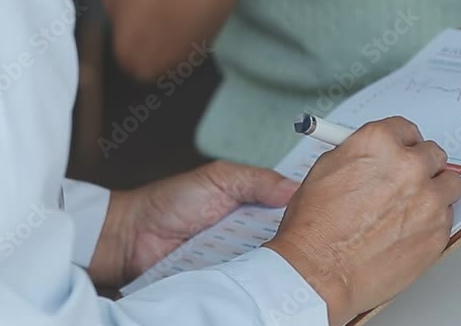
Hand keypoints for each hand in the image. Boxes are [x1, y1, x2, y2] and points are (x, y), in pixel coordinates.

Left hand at [88, 161, 299, 286]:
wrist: (133, 237)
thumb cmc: (169, 202)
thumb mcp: (218, 179)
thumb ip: (256, 179)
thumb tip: (294, 186)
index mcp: (252, 203)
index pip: (289, 206)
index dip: (307, 208)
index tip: (327, 208)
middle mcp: (250, 231)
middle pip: (287, 236)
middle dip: (299, 237)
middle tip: (317, 240)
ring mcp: (239, 257)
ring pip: (271, 261)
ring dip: (279, 260)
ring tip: (297, 260)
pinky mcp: (228, 279)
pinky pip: (249, 280)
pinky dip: (256, 278)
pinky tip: (267, 276)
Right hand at [265, 117, 460, 325]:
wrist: (319, 270)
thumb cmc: (314, 227)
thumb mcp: (326, 170)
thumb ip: (360, 155)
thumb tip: (376, 155)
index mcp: (379, 143)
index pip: (407, 129)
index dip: (403, 143)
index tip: (403, 152)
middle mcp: (408, 166)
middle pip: (434, 154)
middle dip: (422, 166)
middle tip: (408, 181)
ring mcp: (428, 199)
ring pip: (450, 185)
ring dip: (435, 192)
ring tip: (412, 208)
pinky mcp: (438, 231)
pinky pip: (447, 218)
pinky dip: (432, 222)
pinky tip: (407, 231)